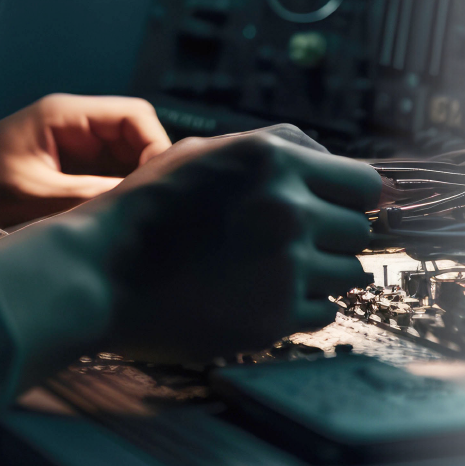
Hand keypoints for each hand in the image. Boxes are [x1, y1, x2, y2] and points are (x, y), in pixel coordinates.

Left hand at [0, 94, 171, 227]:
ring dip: (133, 184)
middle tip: (153, 207)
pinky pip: (105, 176)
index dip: (156, 146)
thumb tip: (144, 198)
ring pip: (124, 159)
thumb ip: (93, 194)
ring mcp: (71, 146)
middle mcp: (74, 124)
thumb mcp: (37, 196)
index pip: (135, 115)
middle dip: (149, 168)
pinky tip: (118, 219)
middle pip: (135, 136)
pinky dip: (116, 195)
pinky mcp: (66, 169)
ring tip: (139, 217)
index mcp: (66, 115)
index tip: (157, 186)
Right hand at [89, 124, 379, 359]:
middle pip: (358, 230)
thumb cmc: (145, 211)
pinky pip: (323, 313)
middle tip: (285, 242)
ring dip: (319, 274)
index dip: (348, 198)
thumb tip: (340, 165)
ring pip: (348, 274)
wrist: (100, 272)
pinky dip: (300, 309)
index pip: (363, 184)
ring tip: (268, 270)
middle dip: (329, 237)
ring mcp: (285, 266)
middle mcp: (287, 209)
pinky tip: (258, 296)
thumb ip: (276, 148)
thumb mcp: (205, 151)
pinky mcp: (275, 316)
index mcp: (273, 160)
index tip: (333, 210)